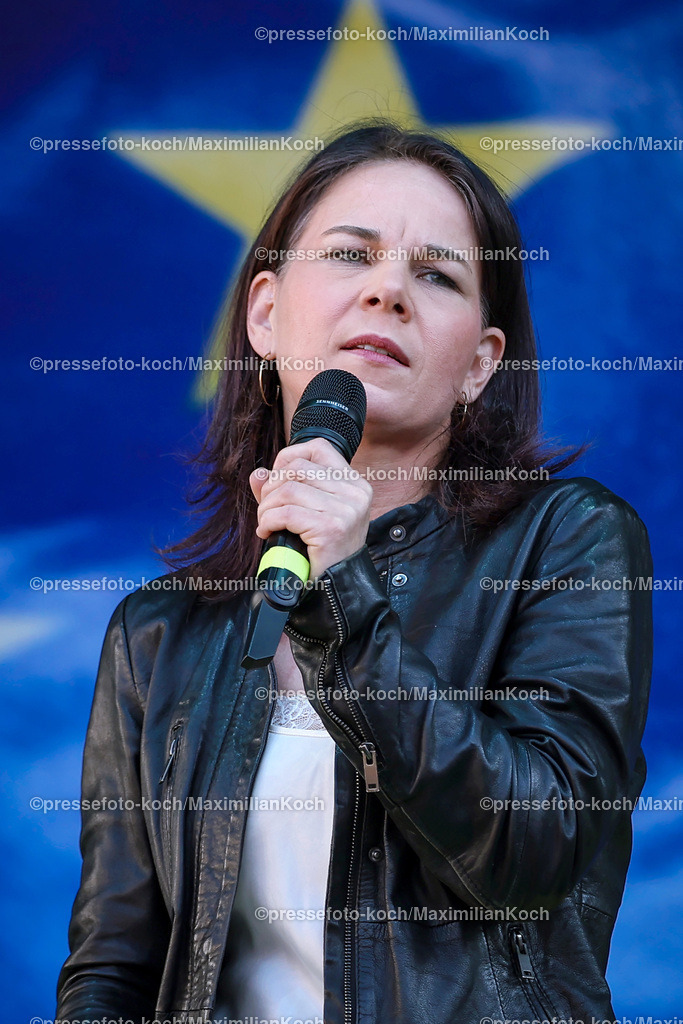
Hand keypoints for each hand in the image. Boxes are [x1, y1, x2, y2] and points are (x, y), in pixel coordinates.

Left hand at [249, 438, 372, 578]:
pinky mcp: (331, 527)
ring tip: (267, 523)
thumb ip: (282, 489)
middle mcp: (355, 492)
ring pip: (288, 489)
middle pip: (297, 467)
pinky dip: (268, 521)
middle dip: (271, 488)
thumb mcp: (307, 512)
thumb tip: (258, 474)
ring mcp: (346, 509)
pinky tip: (268, 533)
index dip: (288, 459)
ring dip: (267, 508)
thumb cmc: (323, 551)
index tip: (277, 482)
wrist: (337, 587)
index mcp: (354, 484)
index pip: (318, 448)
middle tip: (267, 510)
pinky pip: (286, 513)